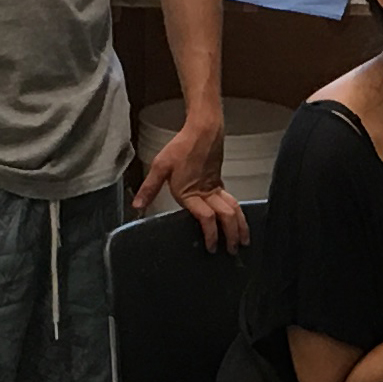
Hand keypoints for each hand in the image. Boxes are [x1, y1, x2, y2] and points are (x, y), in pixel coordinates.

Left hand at [134, 115, 249, 251]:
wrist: (203, 130)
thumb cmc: (182, 147)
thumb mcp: (160, 166)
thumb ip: (149, 188)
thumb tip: (137, 206)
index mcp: (192, 193)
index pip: (206, 218)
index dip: (211, 235)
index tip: (211, 247)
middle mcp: (207, 193)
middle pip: (227, 217)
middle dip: (232, 235)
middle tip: (233, 251)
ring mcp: (216, 188)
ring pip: (234, 210)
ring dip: (241, 226)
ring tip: (244, 240)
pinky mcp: (219, 182)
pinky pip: (232, 202)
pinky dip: (238, 214)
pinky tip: (238, 220)